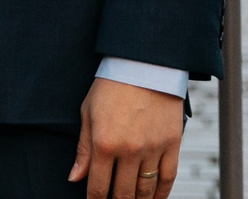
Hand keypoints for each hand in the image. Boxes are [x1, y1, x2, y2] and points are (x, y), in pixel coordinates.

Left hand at [69, 76, 183, 198]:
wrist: (144, 62)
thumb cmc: (112, 85)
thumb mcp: (89, 113)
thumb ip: (83, 149)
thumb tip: (75, 178)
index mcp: (104, 143)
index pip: (98, 188)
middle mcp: (129, 150)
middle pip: (123, 194)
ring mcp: (152, 148)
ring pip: (146, 190)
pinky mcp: (172, 143)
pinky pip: (168, 177)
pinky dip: (162, 194)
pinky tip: (154, 198)